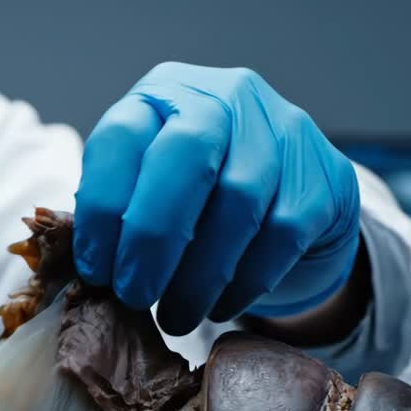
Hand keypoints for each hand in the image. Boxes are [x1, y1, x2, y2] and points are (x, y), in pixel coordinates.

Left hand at [73, 62, 361, 335]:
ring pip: (238, 200)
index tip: (96, 270)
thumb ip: (118, 211)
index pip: (122, 137)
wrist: (292, 200)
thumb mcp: (149, 186)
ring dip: (198, 273)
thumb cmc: (199, 199)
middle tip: (133, 295)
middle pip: (187, 154)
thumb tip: (86, 272)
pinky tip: (219, 307)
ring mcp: (283, 130)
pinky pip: (281, 234)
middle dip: (152, 235)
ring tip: (174, 316)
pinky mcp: (323, 176)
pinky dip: (244, 280)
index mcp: (165, 93)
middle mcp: (226, 96)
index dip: (102, 208)